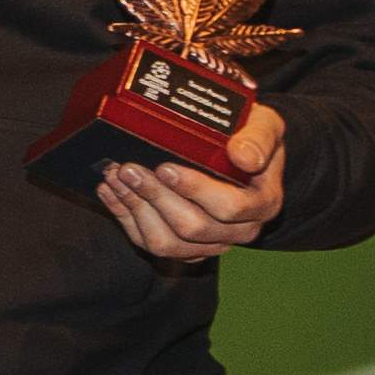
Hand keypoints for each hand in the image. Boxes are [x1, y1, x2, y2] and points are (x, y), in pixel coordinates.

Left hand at [100, 94, 286, 263]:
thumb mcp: (265, 126)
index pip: (228, 208)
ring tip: (116, 177)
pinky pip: (148, 242)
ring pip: (166, 243)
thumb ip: (259, 138)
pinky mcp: (182, 248)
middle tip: (129, 169)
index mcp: (263, 204)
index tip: (165, 168)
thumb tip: (243, 156)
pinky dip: (124, 216)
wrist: (240, 153)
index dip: (194, 190)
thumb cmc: (250, 136)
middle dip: (155, 197)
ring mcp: (209, 243)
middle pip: (191, 228)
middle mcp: (240, 231)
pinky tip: (109, 191)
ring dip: (135, 209)